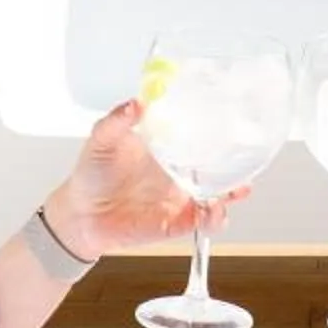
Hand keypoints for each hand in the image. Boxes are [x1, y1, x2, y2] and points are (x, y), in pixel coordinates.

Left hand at [44, 100, 246, 258]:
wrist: (79, 214)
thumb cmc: (91, 174)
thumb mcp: (102, 140)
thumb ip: (117, 122)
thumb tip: (135, 103)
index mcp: (167, 150)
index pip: (200, 138)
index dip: (220, 134)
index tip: (234, 125)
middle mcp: (179, 174)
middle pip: (217, 168)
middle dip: (237, 165)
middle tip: (248, 160)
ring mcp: (180, 199)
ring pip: (217, 197)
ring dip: (231, 194)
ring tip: (236, 190)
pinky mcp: (175, 224)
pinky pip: (201, 223)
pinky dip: (213, 219)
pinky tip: (213, 211)